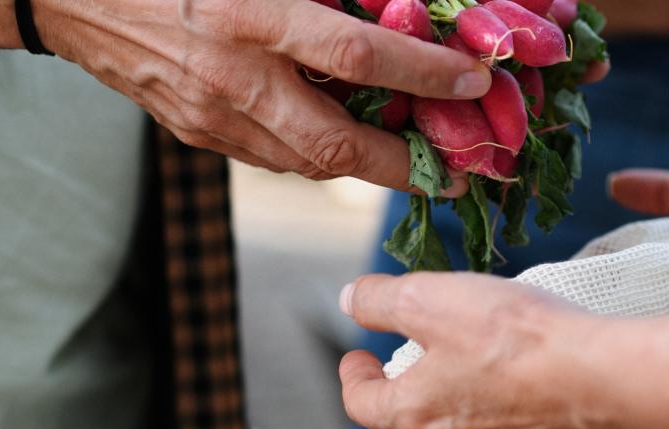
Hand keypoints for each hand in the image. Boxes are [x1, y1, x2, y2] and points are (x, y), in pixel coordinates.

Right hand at [34, 0, 492, 191]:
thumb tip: (392, 3)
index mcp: (249, 16)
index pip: (356, 54)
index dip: (423, 71)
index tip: (474, 78)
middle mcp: (233, 77)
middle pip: (338, 144)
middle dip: (408, 167)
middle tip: (460, 172)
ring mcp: (210, 116)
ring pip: (309, 161)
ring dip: (369, 167)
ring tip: (420, 159)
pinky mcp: (195, 135)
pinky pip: (273, 157)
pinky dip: (318, 154)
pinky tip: (350, 142)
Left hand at [336, 273, 616, 428]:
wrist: (599, 376)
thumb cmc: (512, 337)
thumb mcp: (430, 299)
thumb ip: (381, 301)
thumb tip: (350, 300)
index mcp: (415, 411)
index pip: (361, 405)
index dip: (355, 377)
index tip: (359, 356)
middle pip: (412, 421)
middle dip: (406, 389)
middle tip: (412, 358)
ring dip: (456, 399)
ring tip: (468, 366)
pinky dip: (505, 410)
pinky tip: (522, 383)